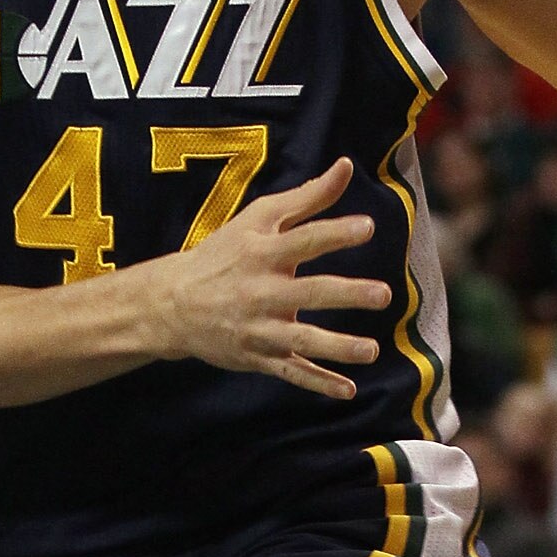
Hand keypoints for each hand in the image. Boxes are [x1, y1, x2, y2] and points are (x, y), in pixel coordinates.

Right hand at [149, 157, 393, 399]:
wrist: (173, 304)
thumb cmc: (223, 254)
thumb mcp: (258, 219)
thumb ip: (306, 197)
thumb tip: (345, 166)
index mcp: (263, 253)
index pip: (304, 240)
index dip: (335, 233)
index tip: (366, 228)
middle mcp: (262, 291)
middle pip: (310, 292)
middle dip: (347, 294)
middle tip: (383, 294)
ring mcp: (260, 328)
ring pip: (302, 340)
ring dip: (337, 347)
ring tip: (370, 350)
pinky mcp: (258, 356)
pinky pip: (292, 372)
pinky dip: (318, 384)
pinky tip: (348, 390)